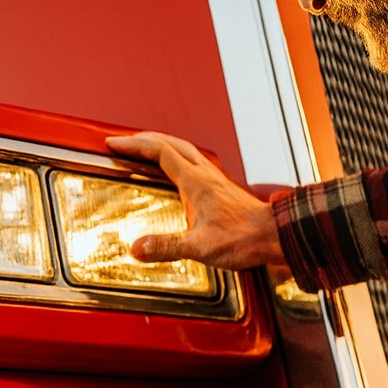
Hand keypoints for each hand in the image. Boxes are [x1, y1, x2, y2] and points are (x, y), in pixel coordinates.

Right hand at [105, 131, 285, 269]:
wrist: (274, 236)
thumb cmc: (244, 239)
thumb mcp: (200, 247)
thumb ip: (167, 247)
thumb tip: (137, 248)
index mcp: (195, 181)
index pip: (159, 151)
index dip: (133, 145)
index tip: (114, 144)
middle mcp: (204, 174)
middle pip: (169, 143)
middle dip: (142, 139)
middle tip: (123, 141)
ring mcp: (214, 178)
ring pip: (183, 149)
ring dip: (160, 144)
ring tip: (144, 149)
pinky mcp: (221, 187)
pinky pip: (193, 161)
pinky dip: (176, 157)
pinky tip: (175, 170)